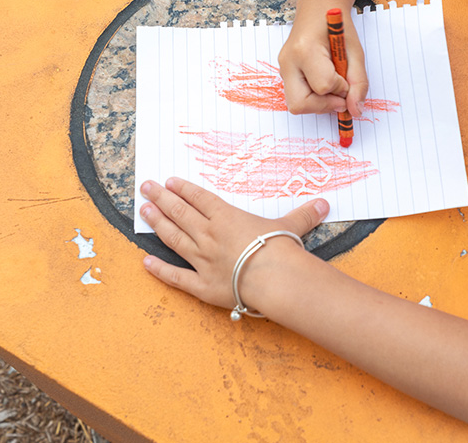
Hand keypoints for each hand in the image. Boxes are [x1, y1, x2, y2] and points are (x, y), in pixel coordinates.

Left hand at [138, 177, 327, 309]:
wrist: (275, 280)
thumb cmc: (281, 250)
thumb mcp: (292, 227)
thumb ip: (304, 215)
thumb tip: (323, 204)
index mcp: (226, 218)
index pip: (199, 199)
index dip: (183, 189)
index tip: (169, 181)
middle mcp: (208, 235)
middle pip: (180, 213)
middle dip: (161, 199)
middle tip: (145, 187)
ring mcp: (201, 260)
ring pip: (173, 238)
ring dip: (157, 224)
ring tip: (144, 211)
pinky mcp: (201, 285)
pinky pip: (176, 276)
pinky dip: (159, 269)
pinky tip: (145, 261)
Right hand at [277, 15, 368, 115]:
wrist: (318, 9)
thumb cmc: (337, 26)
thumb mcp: (355, 52)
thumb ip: (358, 83)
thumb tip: (355, 110)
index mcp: (306, 49)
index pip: (324, 85)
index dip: (341, 88)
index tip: (348, 79)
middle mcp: (288, 61)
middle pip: (300, 104)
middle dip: (324, 106)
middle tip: (340, 98)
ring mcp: (283, 68)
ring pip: (296, 104)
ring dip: (319, 103)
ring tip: (332, 86)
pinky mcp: (284, 73)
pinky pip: (297, 97)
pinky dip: (313, 98)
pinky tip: (324, 84)